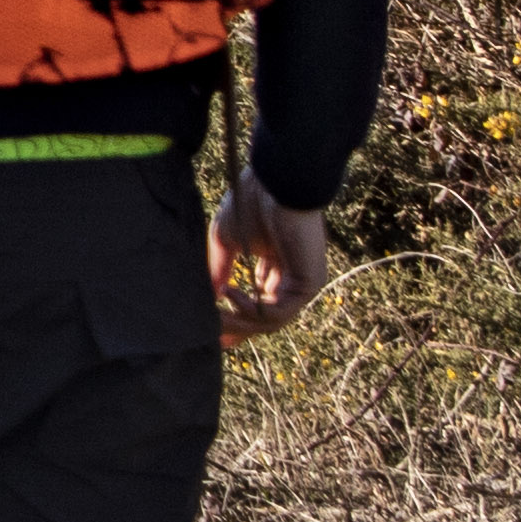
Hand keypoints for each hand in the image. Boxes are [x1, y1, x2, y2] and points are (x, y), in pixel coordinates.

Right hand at [209, 175, 330, 347]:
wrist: (274, 182)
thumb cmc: (251, 203)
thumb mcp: (226, 242)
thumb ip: (220, 270)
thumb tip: (211, 297)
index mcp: (276, 267)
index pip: (258, 303)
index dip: (235, 319)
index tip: (213, 333)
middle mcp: (291, 278)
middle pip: (265, 317)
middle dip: (237, 329)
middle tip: (213, 338)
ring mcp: (303, 283)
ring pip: (271, 320)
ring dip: (240, 322)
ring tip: (215, 317)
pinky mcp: (309, 284)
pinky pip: (278, 312)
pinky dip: (252, 311)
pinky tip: (232, 297)